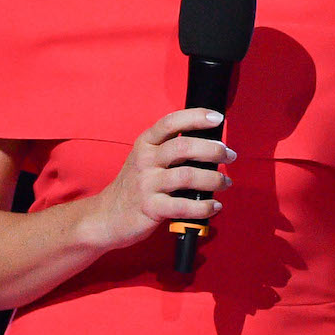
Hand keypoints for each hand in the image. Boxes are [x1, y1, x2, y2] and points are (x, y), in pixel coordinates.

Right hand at [85, 108, 236, 250]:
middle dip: (213, 150)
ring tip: (225, 182)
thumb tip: (210, 144)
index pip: (171, 122)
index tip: (217, 118)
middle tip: (230, 155)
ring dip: (213, 179)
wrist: (105, 217)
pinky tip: (214, 205)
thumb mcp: (145, 159)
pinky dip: (204, 206)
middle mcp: (145, 160)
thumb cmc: (134, 186)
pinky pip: (184, 206)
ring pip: (187, 175)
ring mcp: (146, 184)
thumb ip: (170, 149)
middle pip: (184, 147)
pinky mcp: (150, 208)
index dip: (196, 117)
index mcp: (145, 144)